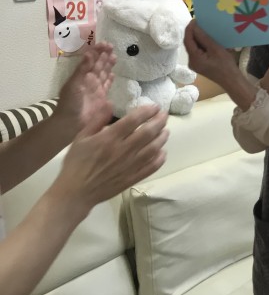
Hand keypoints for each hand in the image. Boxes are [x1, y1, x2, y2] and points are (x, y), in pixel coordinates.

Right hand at [51, 104, 168, 219]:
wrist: (76, 191)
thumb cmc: (76, 162)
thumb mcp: (81, 137)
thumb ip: (97, 119)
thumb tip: (111, 103)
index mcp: (110, 138)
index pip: (134, 120)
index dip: (147, 111)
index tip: (155, 106)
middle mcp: (123, 150)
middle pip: (148, 133)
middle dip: (159, 121)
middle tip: (165, 115)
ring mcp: (130, 165)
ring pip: (153, 149)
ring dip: (162, 138)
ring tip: (166, 131)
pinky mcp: (133, 178)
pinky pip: (152, 167)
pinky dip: (160, 158)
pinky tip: (162, 152)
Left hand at [54, 43, 115, 139]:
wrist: (72, 122)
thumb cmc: (70, 102)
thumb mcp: (74, 83)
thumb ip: (82, 69)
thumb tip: (89, 53)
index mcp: (82, 74)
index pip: (90, 59)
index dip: (97, 51)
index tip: (104, 44)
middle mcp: (89, 79)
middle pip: (98, 64)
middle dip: (104, 55)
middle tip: (112, 46)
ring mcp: (96, 88)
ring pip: (103, 72)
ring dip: (108, 64)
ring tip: (114, 56)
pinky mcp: (101, 97)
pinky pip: (106, 85)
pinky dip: (110, 79)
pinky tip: (113, 74)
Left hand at [183, 20, 239, 88]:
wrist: (232, 81)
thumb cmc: (226, 66)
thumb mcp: (215, 49)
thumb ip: (204, 38)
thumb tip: (195, 27)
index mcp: (194, 59)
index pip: (187, 40)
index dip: (189, 29)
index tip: (195, 19)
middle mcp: (191, 62)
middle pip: (189, 44)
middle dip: (194, 33)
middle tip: (201, 22)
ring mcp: (195, 64)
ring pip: (194, 47)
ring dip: (198, 38)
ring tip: (205, 29)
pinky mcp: (200, 65)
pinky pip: (198, 51)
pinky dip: (201, 44)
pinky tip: (207, 39)